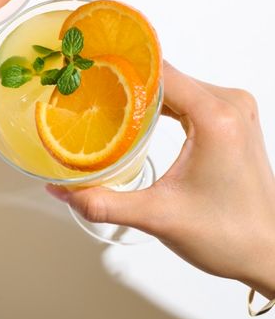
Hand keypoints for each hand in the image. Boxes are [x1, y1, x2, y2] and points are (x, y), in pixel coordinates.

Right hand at [48, 63, 274, 299]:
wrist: (269, 252)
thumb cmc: (231, 236)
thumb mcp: (159, 218)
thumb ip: (105, 202)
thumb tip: (64, 189)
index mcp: (216, 118)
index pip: (160, 72)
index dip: (122, 66)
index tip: (91, 65)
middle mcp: (230, 105)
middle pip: (167, 75)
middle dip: (128, 81)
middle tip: (91, 91)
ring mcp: (235, 109)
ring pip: (178, 84)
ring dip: (146, 92)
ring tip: (110, 104)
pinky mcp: (234, 119)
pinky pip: (191, 96)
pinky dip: (165, 102)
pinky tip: (141, 116)